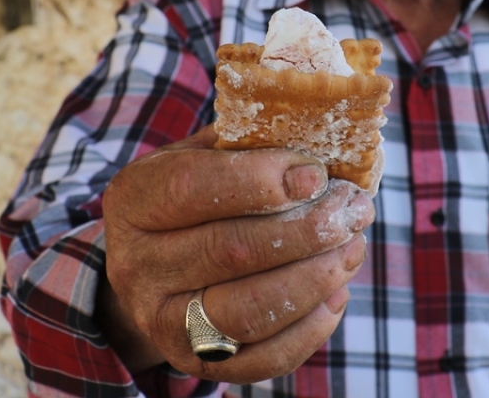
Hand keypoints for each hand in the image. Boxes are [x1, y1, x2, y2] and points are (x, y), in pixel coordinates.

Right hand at [100, 124, 374, 383]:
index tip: (315, 172)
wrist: (155, 272)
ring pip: (249, 309)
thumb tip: (321, 125)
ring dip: (316, 277)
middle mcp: (138, 266)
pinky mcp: (197, 362)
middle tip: (354, 210)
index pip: (191, 188)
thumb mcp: (203, 156)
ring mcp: (164, 322)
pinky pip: (264, 356)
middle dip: (306, 230)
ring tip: (352, 247)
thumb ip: (248, 141)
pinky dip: (312, 326)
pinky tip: (335, 292)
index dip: (258, 180)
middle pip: (230, 251)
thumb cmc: (196, 200)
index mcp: (135, 200)